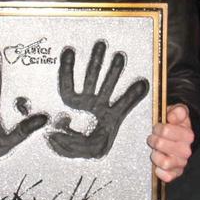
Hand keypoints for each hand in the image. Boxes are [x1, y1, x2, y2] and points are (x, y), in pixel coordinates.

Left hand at [46, 41, 150, 158]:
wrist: (91, 154)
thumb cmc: (77, 146)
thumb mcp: (64, 142)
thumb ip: (63, 141)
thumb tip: (58, 133)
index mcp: (74, 105)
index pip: (68, 85)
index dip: (67, 69)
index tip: (68, 52)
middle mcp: (89, 102)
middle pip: (92, 78)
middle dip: (96, 62)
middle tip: (101, 45)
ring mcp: (103, 107)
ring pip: (109, 85)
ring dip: (114, 71)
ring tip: (119, 56)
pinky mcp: (115, 116)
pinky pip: (124, 104)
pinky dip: (133, 95)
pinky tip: (141, 84)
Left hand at [148, 104, 193, 182]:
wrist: (176, 136)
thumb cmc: (174, 124)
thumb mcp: (177, 112)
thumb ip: (177, 111)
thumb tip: (172, 117)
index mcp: (188, 135)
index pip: (166, 130)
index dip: (158, 127)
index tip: (157, 126)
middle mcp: (186, 150)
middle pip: (161, 145)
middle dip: (153, 140)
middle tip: (153, 138)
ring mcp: (181, 163)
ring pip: (164, 162)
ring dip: (155, 155)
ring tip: (155, 150)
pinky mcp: (176, 173)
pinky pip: (167, 177)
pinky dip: (160, 171)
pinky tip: (157, 164)